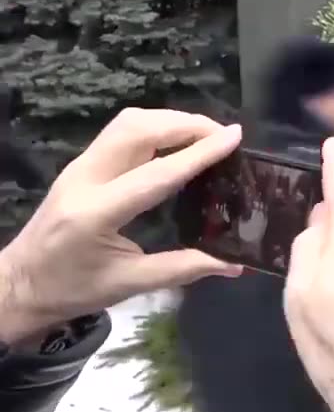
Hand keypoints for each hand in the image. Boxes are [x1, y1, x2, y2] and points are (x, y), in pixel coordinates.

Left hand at [0, 109, 242, 343]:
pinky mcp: (80, 164)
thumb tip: (235, 264)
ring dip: (171, 121)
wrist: (18, 284)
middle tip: (223, 136)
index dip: (199, 152)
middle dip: (186, 124)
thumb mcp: (128, 284)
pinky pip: (121, 132)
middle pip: (138, 129)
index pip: (157, 173)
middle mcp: (85, 179)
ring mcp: (79, 167)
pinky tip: (177, 142)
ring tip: (206, 136)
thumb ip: (183, 268)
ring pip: (128, 123)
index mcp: (96, 213)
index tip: (234, 136)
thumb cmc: (71, 290)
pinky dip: (156, 128)